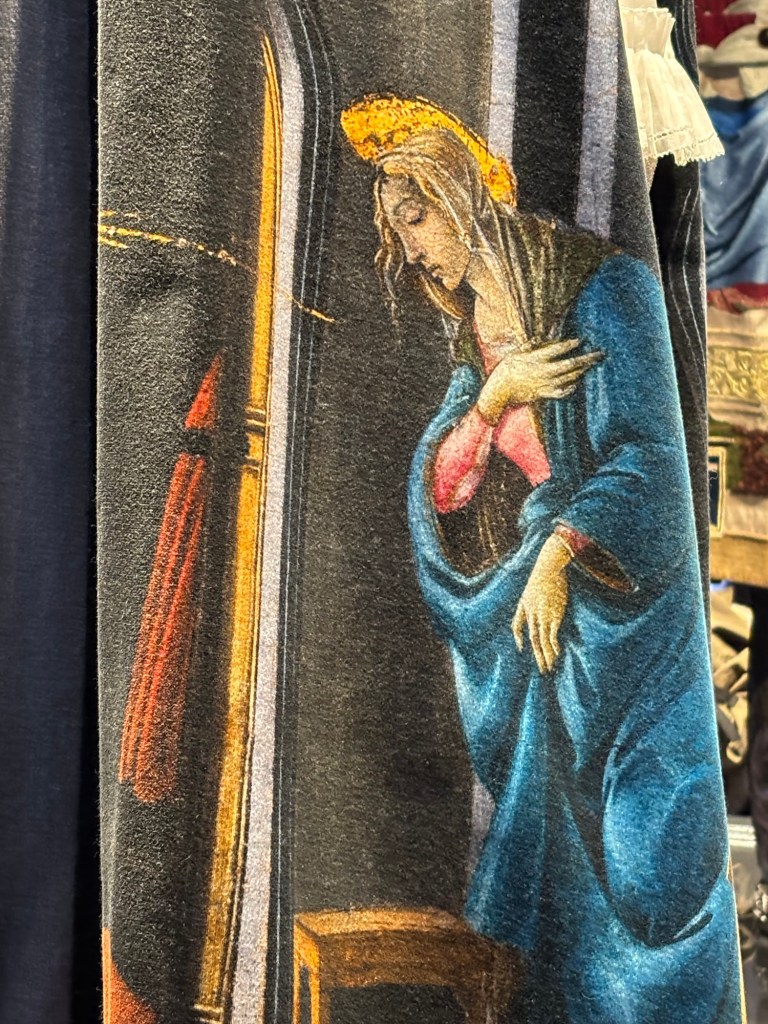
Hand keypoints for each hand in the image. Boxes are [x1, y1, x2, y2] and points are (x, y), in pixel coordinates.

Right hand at [476, 339, 601, 424]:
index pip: (557, 349)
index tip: (580, 340)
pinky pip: (561, 392)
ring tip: (590, 366)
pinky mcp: (543, 394)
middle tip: (599, 354)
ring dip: (581, 371)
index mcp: (536, 359)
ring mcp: (545, 384)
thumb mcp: (513, 354)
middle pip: (570, 364)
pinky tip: (575, 384)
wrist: (498, 393)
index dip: (570, 344)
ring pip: (569, 378)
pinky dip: (570, 388)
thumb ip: (527, 347)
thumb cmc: (503, 372)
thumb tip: (537, 339)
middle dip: (586, 359)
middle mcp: (544, 371)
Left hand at [512, 535, 571, 673]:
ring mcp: (542, 615)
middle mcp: (531, 613)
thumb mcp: (534, 583)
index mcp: (524, 605)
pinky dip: (554, 646)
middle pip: (531, 639)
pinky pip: (552, 635)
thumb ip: (534, 593)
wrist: (548, 567)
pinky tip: (557, 654)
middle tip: (543, 669)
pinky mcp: (554, 615)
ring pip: (541, 640)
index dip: (518, 637)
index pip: (516, 625)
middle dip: (537, 655)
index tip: (521, 647)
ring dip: (546, 655)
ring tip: (551, 667)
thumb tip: (543, 591)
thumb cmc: (545, 572)